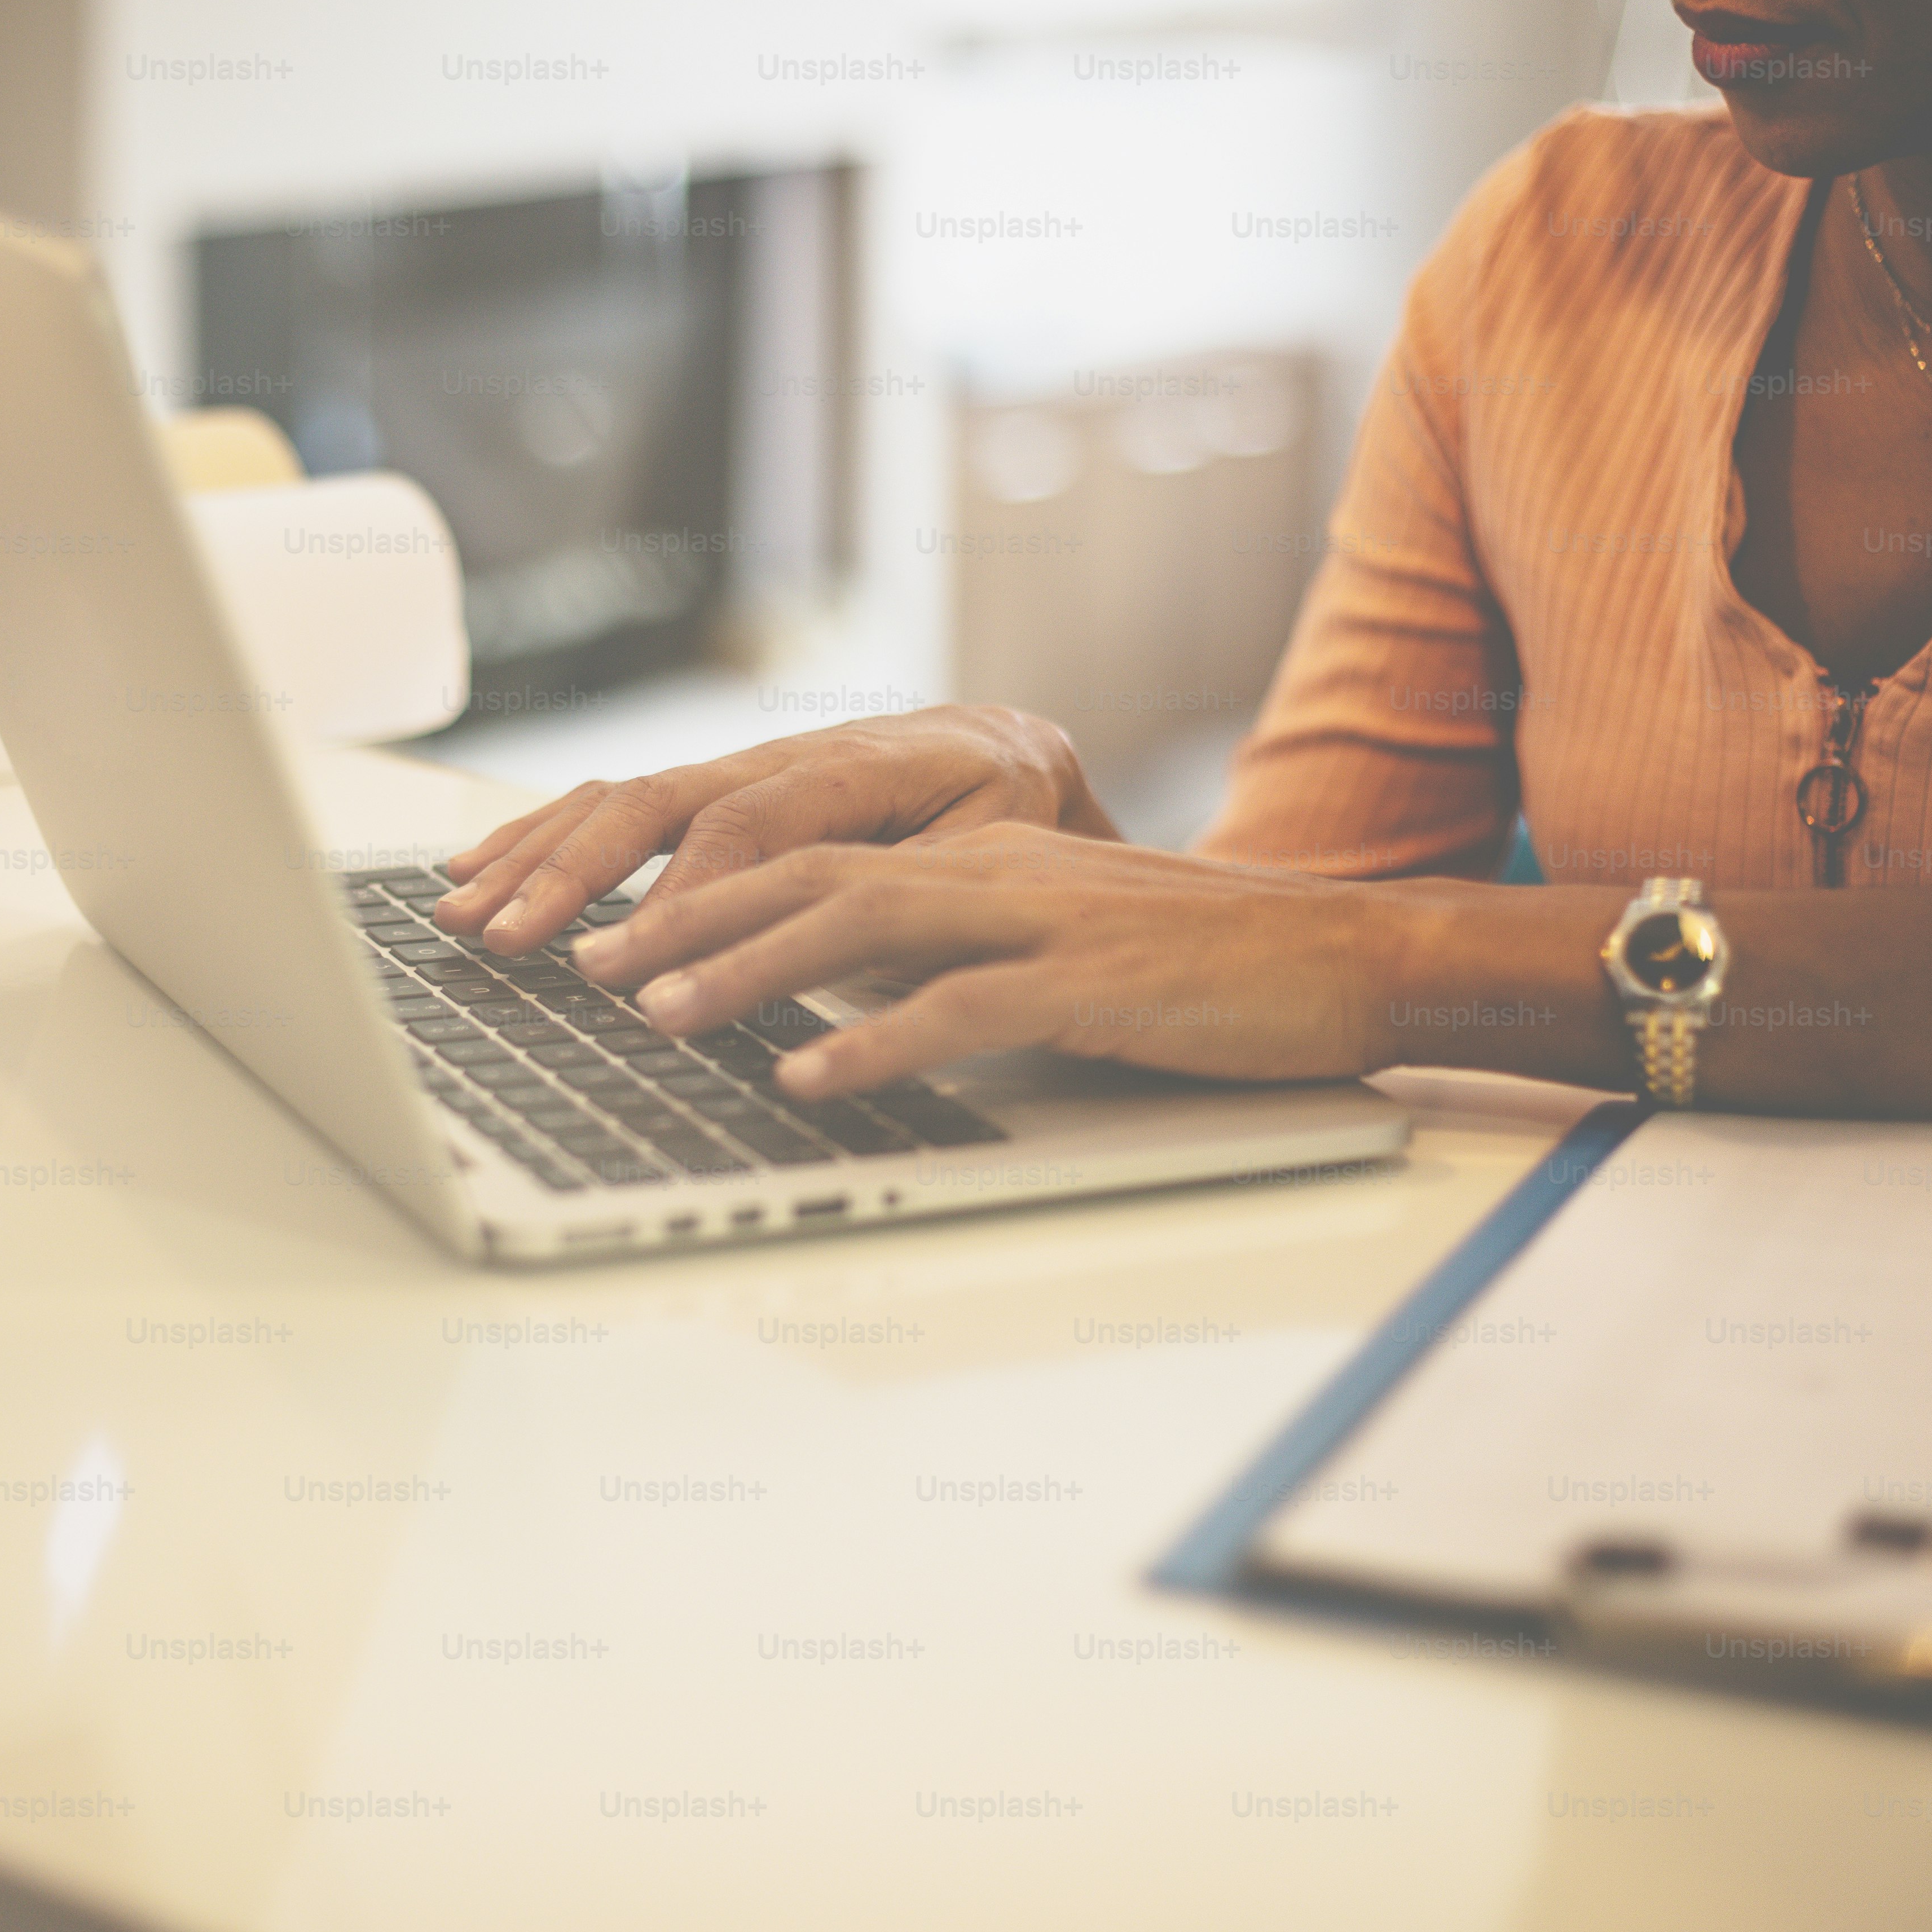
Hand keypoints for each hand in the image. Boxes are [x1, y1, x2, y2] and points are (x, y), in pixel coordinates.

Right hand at [432, 705, 1115, 951]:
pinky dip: (542, 836)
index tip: (624, 960)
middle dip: (570, 876)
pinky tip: (481, 868)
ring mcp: (735, 771)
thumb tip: (849, 937)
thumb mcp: (997, 842)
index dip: (682, 894)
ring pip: (617, 800)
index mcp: (853, 765)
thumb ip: (921, 882)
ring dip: (535, 857)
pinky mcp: (711, 794)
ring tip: (463, 911)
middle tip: (505, 939)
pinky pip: (614, 804)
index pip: (749, 828)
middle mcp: (775, 758)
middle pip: (655, 805)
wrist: (1015, 757)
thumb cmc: (1010, 812)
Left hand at [565, 821, 1401, 1098]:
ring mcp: (1041, 918)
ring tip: (661, 1015)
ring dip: (751, 971)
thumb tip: (832, 1000)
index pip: (807, 857)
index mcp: (975, 856)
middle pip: (806, 873)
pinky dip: (876, 1040)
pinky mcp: (1093, 980)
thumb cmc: (1196, 967)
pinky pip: (964, 1006)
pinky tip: (809, 1075)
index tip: (608, 936)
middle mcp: (992, 867)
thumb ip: (949, 957)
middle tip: (589, 969)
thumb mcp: (1049, 947)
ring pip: (864, 924)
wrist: (1342, 956)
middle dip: (687, 919)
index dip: (700, 892)